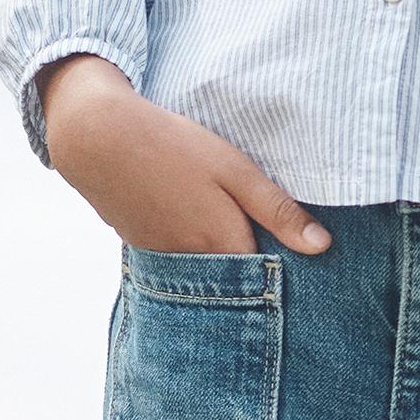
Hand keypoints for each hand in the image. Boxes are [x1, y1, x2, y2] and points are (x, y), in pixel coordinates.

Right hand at [38, 56, 331, 258]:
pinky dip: (193, 249)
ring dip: (222, 260)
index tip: (298, 250)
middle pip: (237, 281)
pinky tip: (192, 218)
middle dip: (255, 270)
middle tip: (264, 236)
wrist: (96, 138)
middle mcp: (194, 265)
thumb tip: (323, 246)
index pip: (270, 276)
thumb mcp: (235, 170)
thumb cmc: (171, 146)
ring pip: (207, 272)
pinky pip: (181, 261)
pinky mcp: (143, 249)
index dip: (286, 263)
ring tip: (224, 223)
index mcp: (223, 245)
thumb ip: (278, 210)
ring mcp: (164, 261)